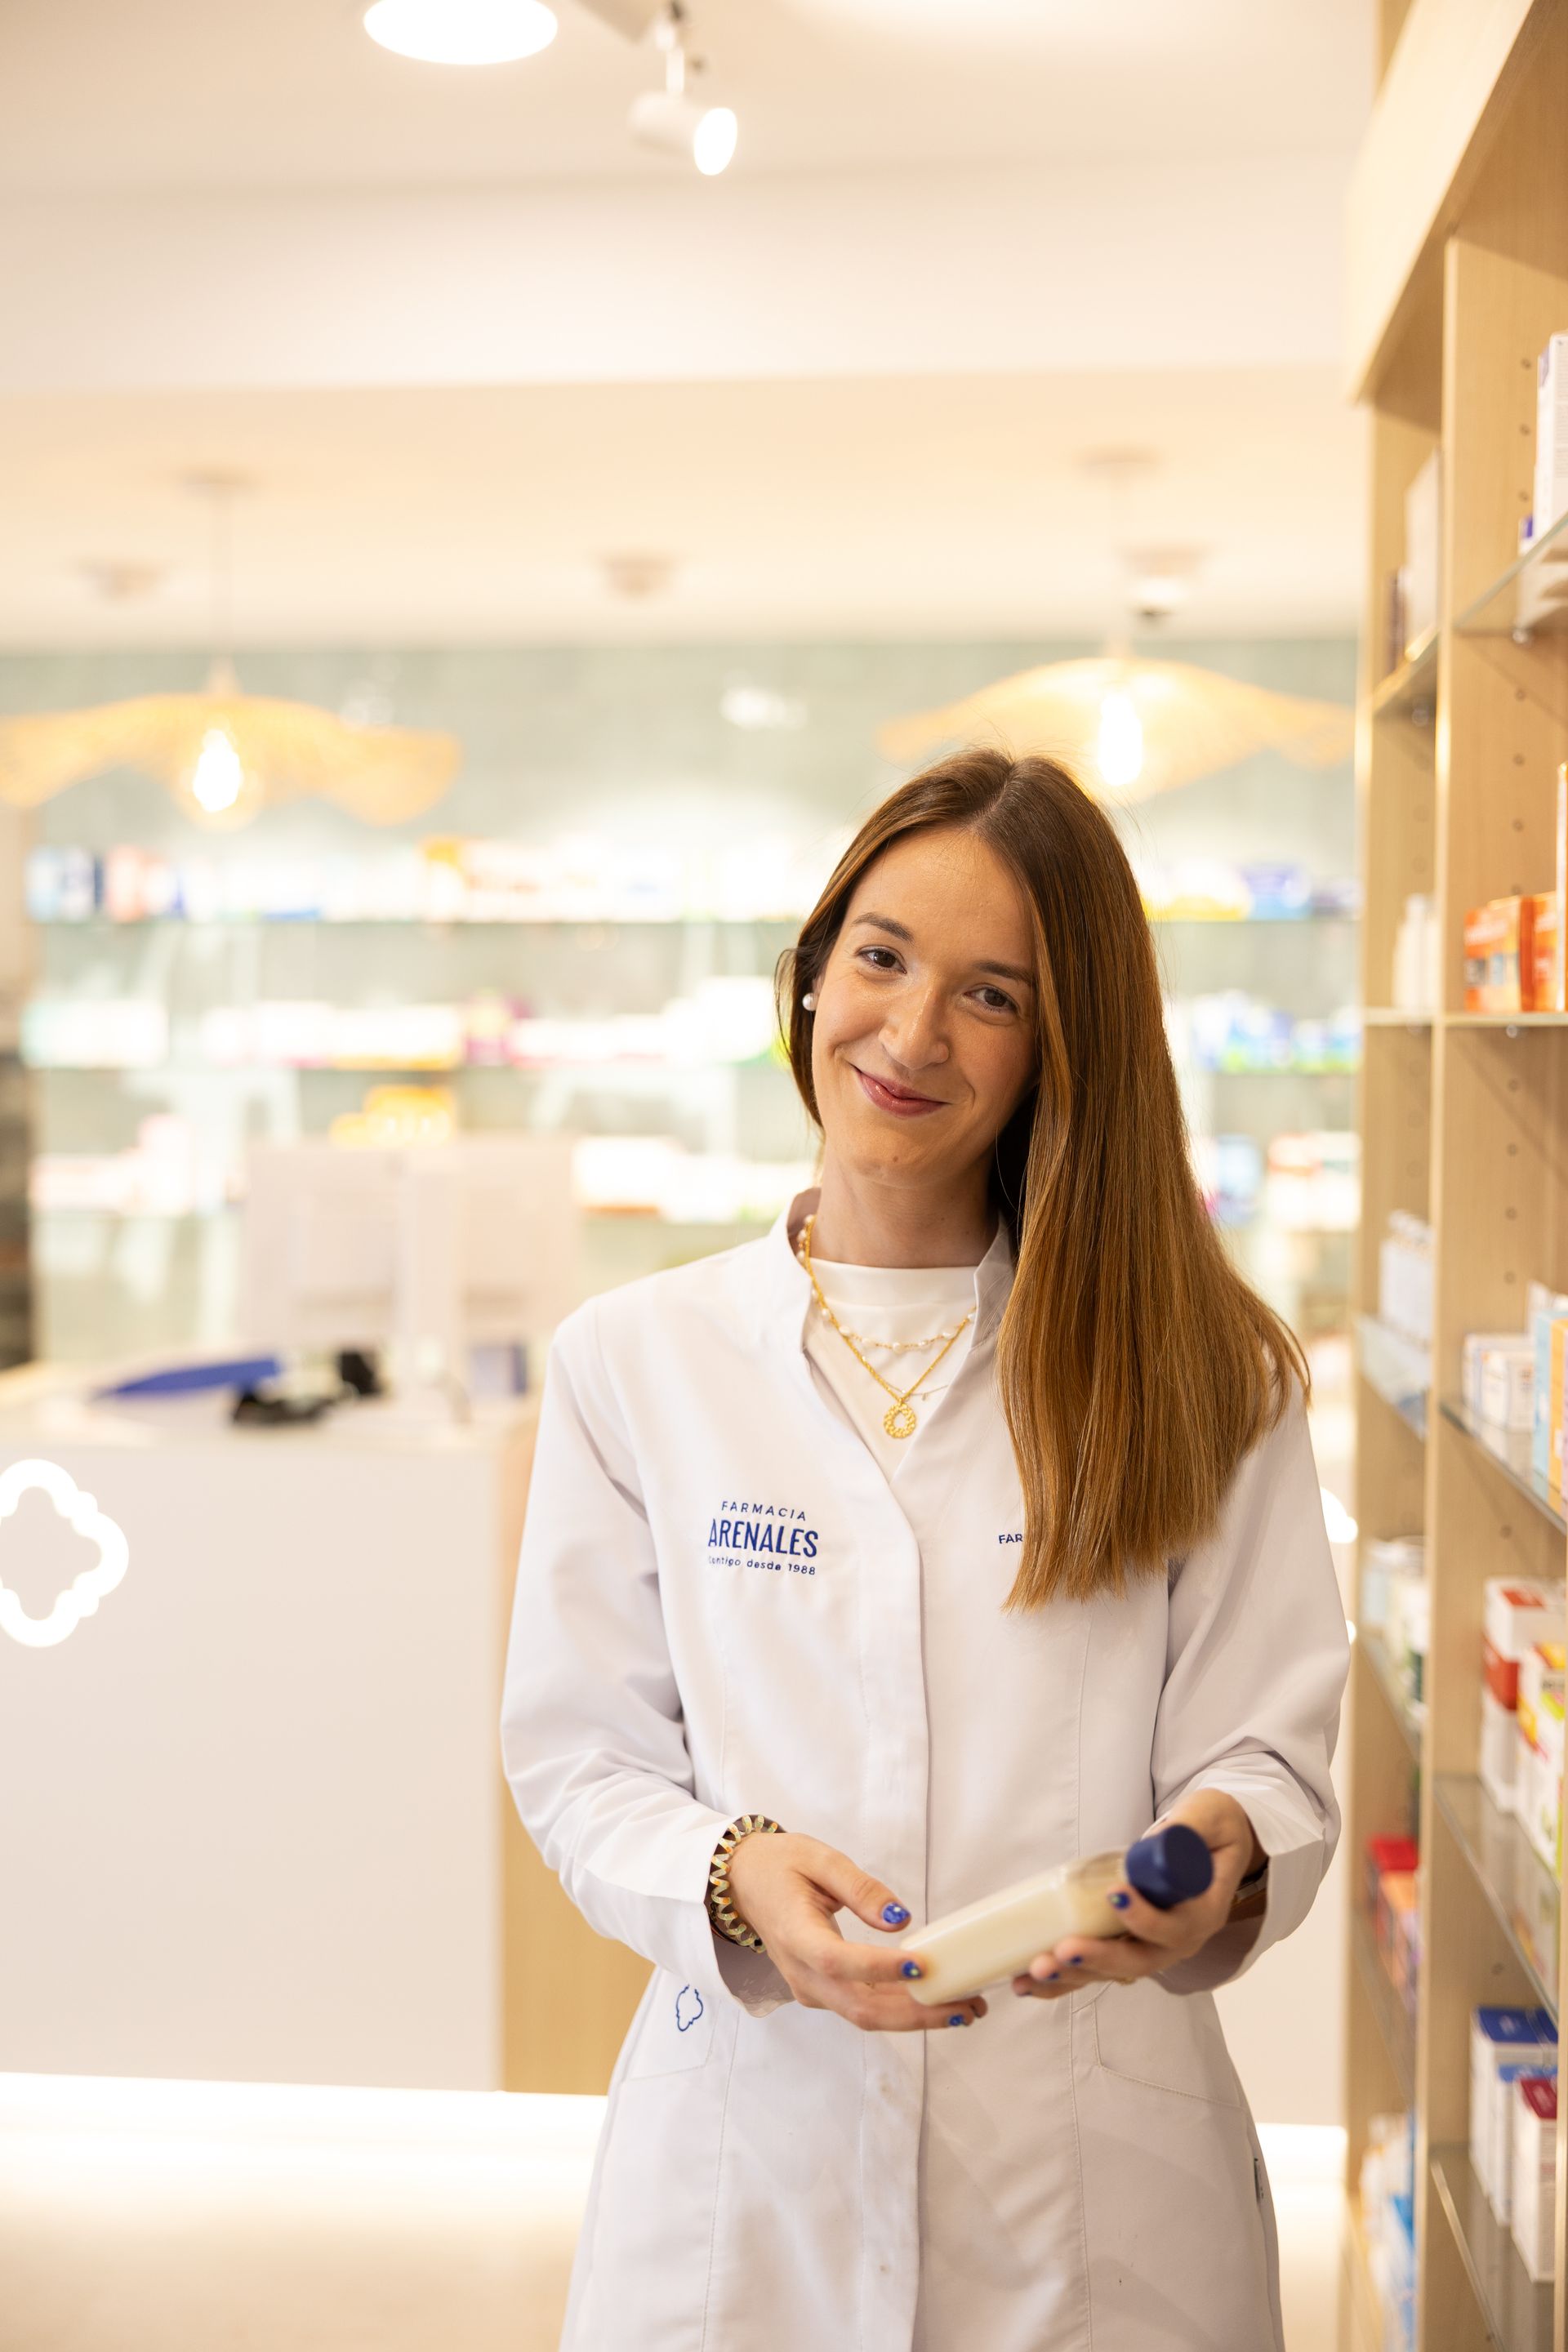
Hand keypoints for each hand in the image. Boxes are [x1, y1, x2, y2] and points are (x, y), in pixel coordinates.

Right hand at [725, 1831, 986, 2032]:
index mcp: (795, 1935)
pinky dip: (901, 2010)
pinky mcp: (823, 1991)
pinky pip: (863, 2008)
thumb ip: (860, 1888)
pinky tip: (935, 2001)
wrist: (743, 1884)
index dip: (880, 1970)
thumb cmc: (780, 1865)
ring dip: (917, 2017)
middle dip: (918, 2011)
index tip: (922, 1965)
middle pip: (861, 2008)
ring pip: (866, 2016)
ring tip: (965, 2008)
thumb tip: (901, 1918)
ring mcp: (811, 1989)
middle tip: (968, 2003)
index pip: (838, 1962)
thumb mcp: (819, 1859)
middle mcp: (802, 1974)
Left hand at [1011, 1789, 1260, 2001]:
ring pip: (1112, 1972)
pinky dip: (1063, 1979)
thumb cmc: (1212, 1830)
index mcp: (1203, 1912)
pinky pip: (1096, 1970)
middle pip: (1138, 1962)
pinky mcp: (1126, 1947)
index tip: (1116, 1894)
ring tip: (1035, 1971)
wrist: (1214, 1848)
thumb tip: (1169, 1834)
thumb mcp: (1211, 1816)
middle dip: (1098, 1958)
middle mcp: (1178, 1941)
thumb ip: (1192, 1824)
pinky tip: (1027, 1982)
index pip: (1176, 1927)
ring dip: (1072, 1975)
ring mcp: (1151, 1948)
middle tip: (1063, 1951)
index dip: (1146, 1918)